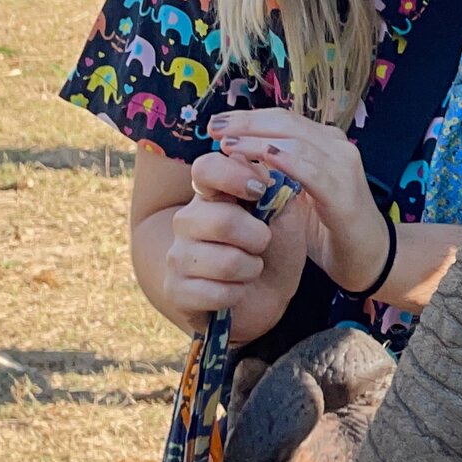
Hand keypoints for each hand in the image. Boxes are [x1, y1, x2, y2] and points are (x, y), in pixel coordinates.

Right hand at [167, 153, 299, 320]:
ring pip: (225, 262)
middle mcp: (187, 220)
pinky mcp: (174, 291)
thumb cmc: (277, 249)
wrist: (270, 297)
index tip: (260, 191)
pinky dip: (237, 294)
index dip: (234, 176)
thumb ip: (275, 189)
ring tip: (249, 269)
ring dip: (251, 269)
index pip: (206, 167)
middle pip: (223, 221)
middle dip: (258, 238)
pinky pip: (216, 293)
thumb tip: (255, 164)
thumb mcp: (286, 216)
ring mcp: (177, 256)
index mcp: (212, 193)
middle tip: (262, 244)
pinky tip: (234, 291)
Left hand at [208, 110, 389, 294]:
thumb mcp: (298, 197)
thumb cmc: (329, 228)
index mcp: (325, 143)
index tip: (217, 123)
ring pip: (295, 141)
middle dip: (247, 123)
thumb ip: (276, 176)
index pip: (283, 119)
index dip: (249, 118)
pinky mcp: (343, 192)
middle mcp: (337, 146)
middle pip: (286, 122)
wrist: (369, 257)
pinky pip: (311, 170)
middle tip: (214, 127)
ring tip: (227, 144)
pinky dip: (284, 162)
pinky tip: (261, 162)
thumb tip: (236, 159)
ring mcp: (343, 166)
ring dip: (257, 141)